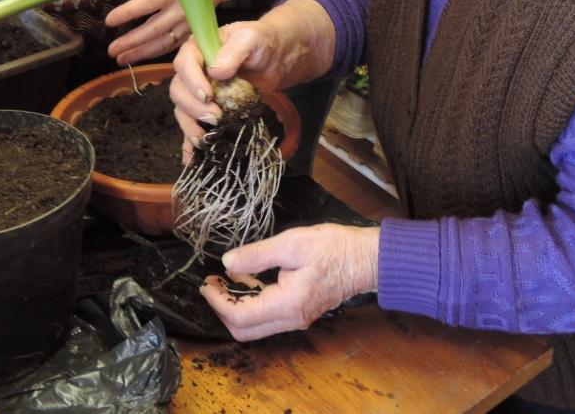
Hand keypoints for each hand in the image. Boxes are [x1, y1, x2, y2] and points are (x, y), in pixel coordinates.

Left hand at [105, 0, 238, 65]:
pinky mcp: (194, 30)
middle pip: (152, 30)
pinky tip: (141, 56)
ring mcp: (188, 22)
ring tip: (121, 60)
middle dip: (130, 42)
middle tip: (111, 51)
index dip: (126, 14)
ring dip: (141, 53)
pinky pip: (173, 44)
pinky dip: (157, 53)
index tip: (109, 21)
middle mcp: (180, 9)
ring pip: (163, 43)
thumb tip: (134, 2)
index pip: (145, 4)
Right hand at [169, 19, 286, 149]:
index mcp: (198, 49)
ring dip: (190, 126)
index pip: (184, 63)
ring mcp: (199, 93)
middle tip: (215, 118)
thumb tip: (216, 70)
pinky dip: (189, 144)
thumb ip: (235, 51)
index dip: (192, 80)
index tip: (208, 95)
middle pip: (179, 90)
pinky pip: (193, 127)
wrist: (276, 58)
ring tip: (206, 139)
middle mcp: (193, 71)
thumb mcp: (252, 39)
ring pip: (183, 110)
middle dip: (193, 107)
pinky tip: (191, 160)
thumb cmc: (262, 43)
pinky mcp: (208, 110)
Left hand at [199, 224, 379, 341]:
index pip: (241, 317)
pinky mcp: (301, 311)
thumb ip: (258, 254)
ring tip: (224, 279)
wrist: (367, 259)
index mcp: (287, 305)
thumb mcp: (293, 243)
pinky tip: (246, 279)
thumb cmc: (334, 248)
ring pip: (256, 326)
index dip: (218, 302)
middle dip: (222, 309)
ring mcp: (297, 318)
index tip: (207, 283)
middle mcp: (291, 319)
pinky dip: (251, 302)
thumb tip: (228, 263)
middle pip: (245, 330)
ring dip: (235, 306)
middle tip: (212, 283)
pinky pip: (268, 316)